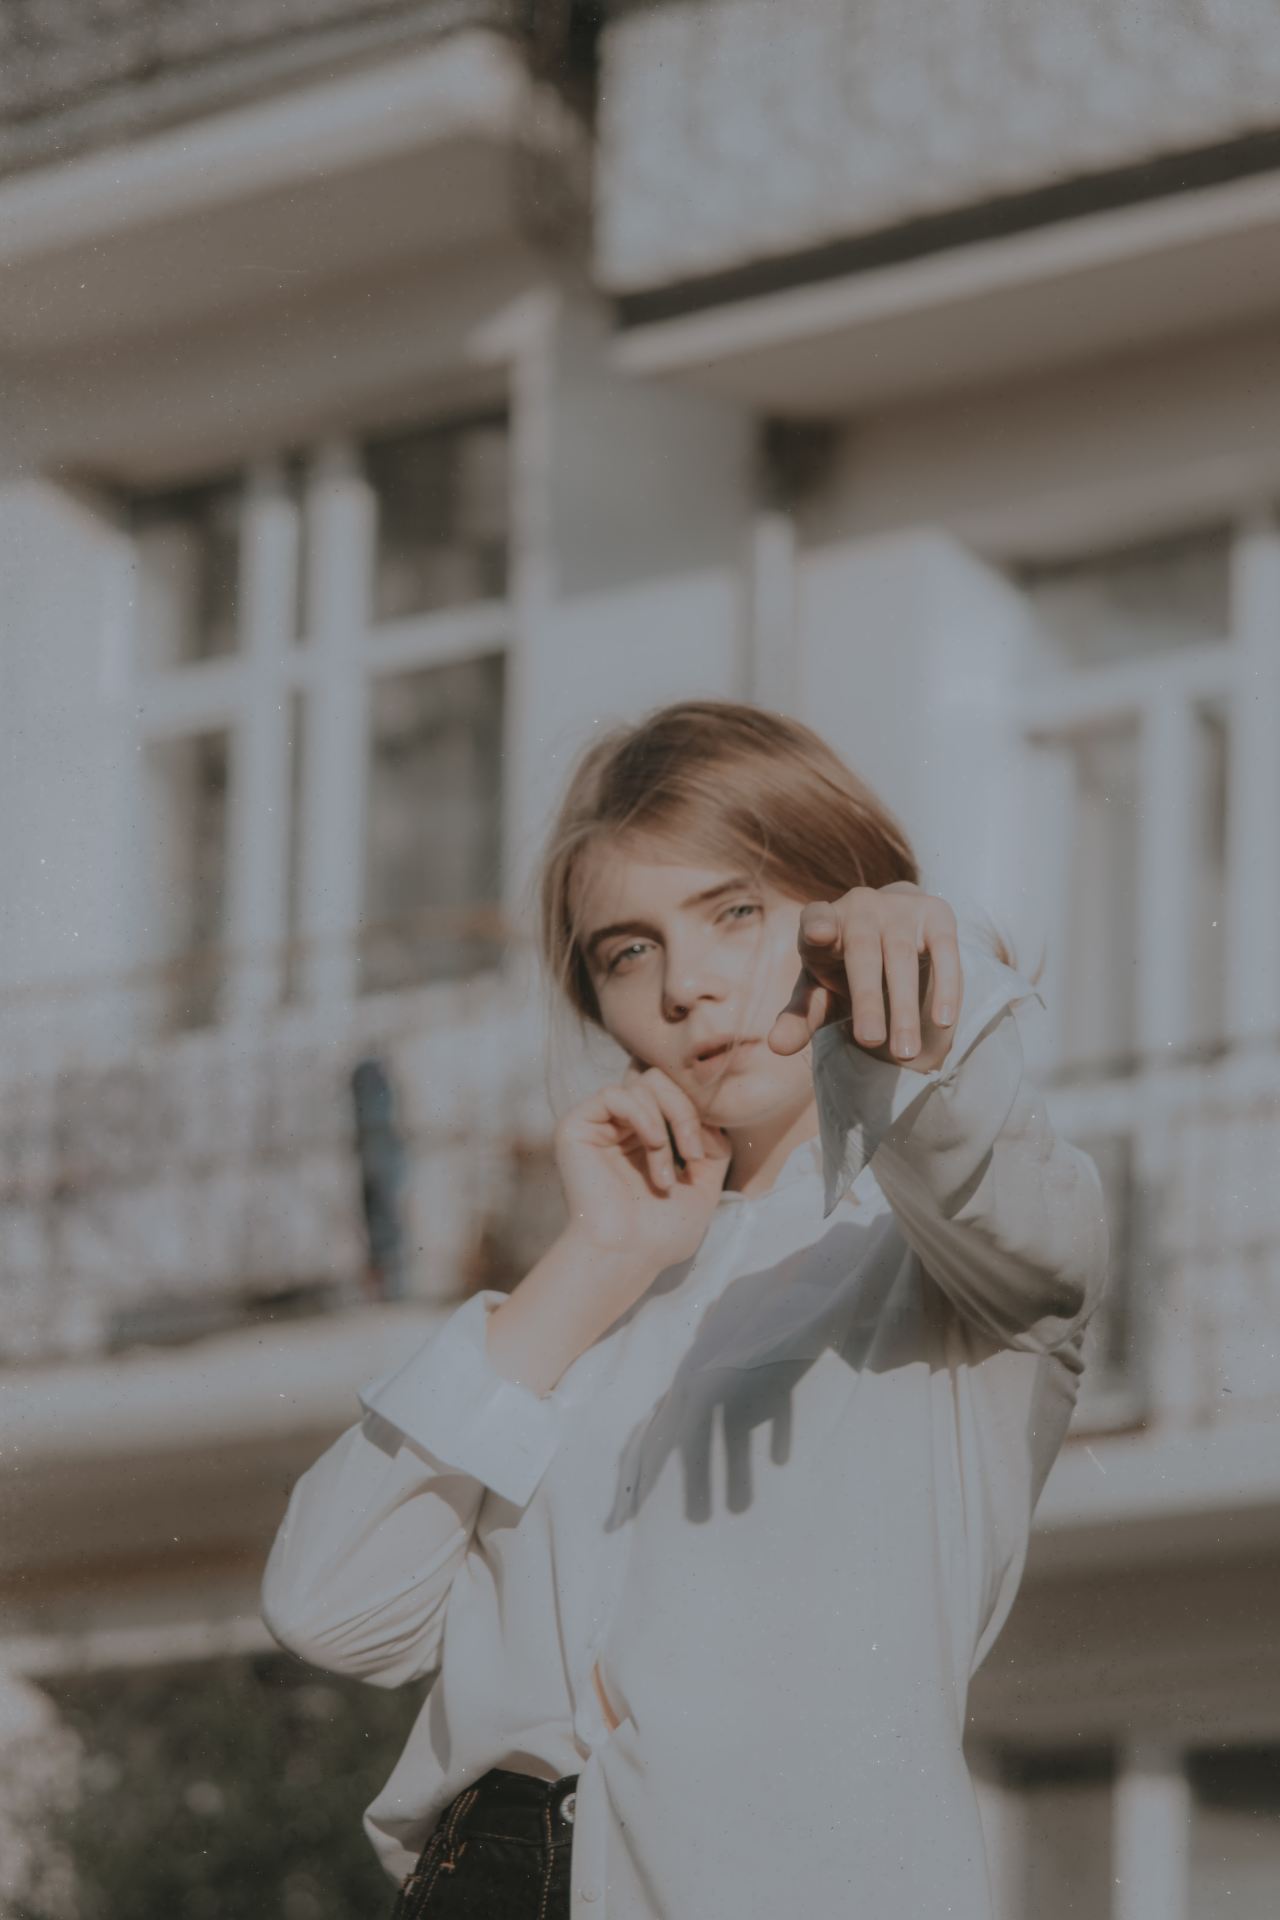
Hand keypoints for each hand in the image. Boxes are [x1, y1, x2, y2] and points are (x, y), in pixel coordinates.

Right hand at [553, 1059, 732, 1284]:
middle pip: (659, 1081)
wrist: (628, 1254)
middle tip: (694, 1153)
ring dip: (667, 1125)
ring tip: (665, 1173)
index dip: (697, 1113)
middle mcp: (620, 1128)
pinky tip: (653, 1144)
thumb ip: (713, 1147)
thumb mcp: (703, 1187)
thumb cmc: (661, 1233)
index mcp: (645, 1139)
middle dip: (686, 1112)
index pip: (674, 1095)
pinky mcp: (576, 1127)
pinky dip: (643, 1114)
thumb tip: (712, 1117)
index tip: (705, 1154)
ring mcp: (598, 1126)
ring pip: (643, 1085)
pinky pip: (615, 1094)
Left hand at [767, 882, 962, 1071]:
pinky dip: (946, 985)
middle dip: (867, 999)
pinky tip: (945, 1019)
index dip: (817, 925)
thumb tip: (776, 1047)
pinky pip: (944, 950)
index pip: (815, 920)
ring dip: (904, 1007)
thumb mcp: (820, 991)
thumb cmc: (844, 967)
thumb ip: (800, 1016)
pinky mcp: (935, 913)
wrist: (893, 929)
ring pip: (901, 958)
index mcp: (822, 922)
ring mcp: (898, 908)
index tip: (819, 934)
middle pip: (863, 953)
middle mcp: (859, 907)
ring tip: (905, 1053)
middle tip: (870, 1041)